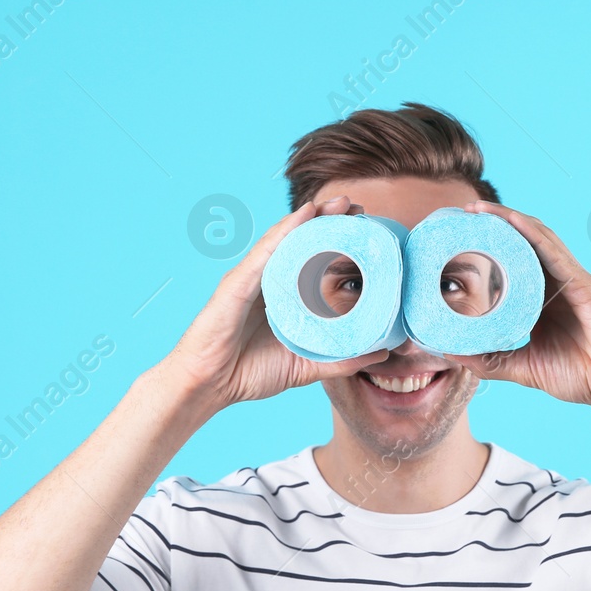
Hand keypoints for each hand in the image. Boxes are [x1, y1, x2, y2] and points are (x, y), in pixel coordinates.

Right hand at [163, 196, 391, 409]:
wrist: (208, 387)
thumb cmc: (248, 373)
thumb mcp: (305, 366)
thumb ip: (341, 359)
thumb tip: (382, 352)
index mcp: (281, 294)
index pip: (311, 258)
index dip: (336, 241)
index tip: (366, 229)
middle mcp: (265, 279)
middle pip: (299, 241)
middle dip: (329, 221)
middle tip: (359, 209)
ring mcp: (250, 278)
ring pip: (284, 239)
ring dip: (312, 217)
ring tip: (338, 203)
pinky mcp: (237, 284)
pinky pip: (265, 252)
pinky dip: (286, 231)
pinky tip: (305, 215)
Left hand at [452, 201, 590, 415]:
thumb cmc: (583, 376)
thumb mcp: (524, 368)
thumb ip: (490, 360)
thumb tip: (450, 353)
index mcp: (543, 299)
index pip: (513, 262)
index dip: (489, 247)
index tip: (458, 238)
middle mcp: (557, 283)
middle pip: (523, 243)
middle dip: (494, 225)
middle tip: (462, 214)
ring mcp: (572, 280)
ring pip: (538, 239)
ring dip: (508, 219)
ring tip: (478, 210)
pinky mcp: (584, 285)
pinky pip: (556, 253)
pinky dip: (534, 234)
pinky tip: (513, 221)